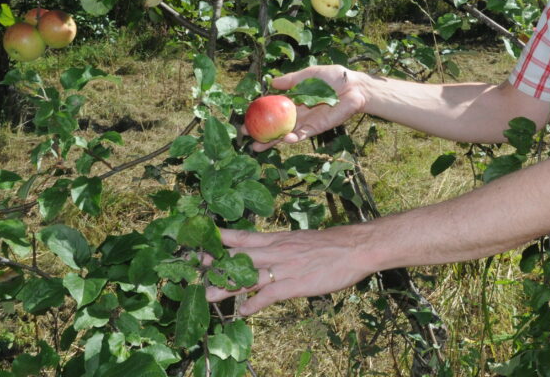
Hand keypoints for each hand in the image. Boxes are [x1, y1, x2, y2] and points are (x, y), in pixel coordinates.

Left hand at [204, 226, 370, 315]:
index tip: (203, 238)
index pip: (244, 236)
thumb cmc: (333, 244)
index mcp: (279, 239)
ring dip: (226, 287)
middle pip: (240, 256)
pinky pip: (268, 295)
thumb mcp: (303, 240)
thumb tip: (272, 252)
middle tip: (194, 266)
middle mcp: (277, 251)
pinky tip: (243, 312)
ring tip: (207, 296)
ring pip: (249, 277)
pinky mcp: (295, 285)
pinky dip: (254, 304)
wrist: (355, 247)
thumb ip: (285, 247)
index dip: (222, 237)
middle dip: (216, 262)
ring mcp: (285, 268)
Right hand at [247, 65, 367, 149]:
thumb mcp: (309, 75)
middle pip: (276, 125)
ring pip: (286, 134)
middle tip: (246, 137)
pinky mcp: (317, 128)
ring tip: (258, 147)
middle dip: (261, 133)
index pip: (273, 109)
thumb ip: (292, 80)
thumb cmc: (334, 78)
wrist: (354, 87)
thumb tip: (272, 82)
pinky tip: (284, 139)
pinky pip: (302, 135)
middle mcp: (298, 113)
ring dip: (273, 142)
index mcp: (294, 100)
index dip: (260, 114)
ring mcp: (306, 122)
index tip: (246, 118)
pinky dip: (293, 138)